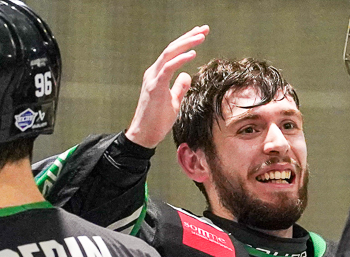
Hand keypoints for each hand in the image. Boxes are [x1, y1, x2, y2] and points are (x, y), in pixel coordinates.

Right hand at [125, 25, 208, 148]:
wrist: (145, 135)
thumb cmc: (158, 120)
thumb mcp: (174, 101)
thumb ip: (179, 87)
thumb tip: (187, 75)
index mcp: (158, 74)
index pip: (173, 53)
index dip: (186, 42)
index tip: (200, 33)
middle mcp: (154, 72)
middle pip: (172, 48)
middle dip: (188, 36)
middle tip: (204, 29)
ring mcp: (153, 79)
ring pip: (169, 54)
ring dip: (186, 43)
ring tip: (201, 36)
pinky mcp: (154, 87)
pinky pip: (167, 69)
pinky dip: (180, 59)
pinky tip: (192, 53)